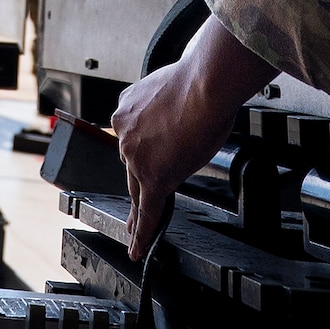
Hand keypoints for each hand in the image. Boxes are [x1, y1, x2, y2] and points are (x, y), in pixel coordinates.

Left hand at [114, 18, 274, 260]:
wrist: (204, 86)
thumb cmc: (199, 81)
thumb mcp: (168, 88)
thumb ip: (164, 108)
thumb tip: (178, 116)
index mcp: (128, 108)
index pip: (131, 138)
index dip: (135, 155)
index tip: (133, 165)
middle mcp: (125, 131)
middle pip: (130, 165)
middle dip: (134, 182)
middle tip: (135, 202)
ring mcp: (137, 156)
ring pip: (137, 187)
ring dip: (138, 208)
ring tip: (135, 232)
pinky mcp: (154, 177)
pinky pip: (147, 209)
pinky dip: (142, 231)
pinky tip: (138, 247)